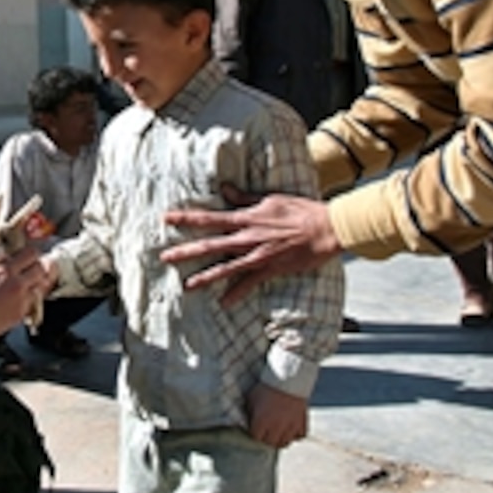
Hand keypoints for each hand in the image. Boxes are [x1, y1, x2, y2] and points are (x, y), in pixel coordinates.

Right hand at [0, 246, 51, 336]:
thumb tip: (3, 256)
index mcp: (5, 269)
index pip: (31, 253)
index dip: (30, 254)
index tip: (27, 257)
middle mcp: (17, 282)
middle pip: (40, 268)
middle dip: (35, 268)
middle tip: (28, 271)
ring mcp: (21, 299)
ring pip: (39, 286)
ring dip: (33, 285)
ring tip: (23, 287)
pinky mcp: (21, 313)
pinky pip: (31, 302)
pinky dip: (27, 300)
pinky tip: (15, 301)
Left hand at [161, 184, 340, 304]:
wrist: (327, 229)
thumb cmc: (302, 210)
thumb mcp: (270, 198)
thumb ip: (244, 197)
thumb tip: (224, 188)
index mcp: (246, 218)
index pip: (209, 218)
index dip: (186, 218)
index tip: (167, 219)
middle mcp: (247, 238)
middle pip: (210, 245)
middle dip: (186, 251)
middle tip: (165, 257)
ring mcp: (258, 255)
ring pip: (225, 268)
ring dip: (205, 277)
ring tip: (187, 287)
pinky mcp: (271, 269)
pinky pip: (250, 284)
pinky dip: (237, 294)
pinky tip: (224, 304)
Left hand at [247, 383, 306, 448]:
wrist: (288, 380)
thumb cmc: (267, 387)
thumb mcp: (252, 398)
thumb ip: (250, 411)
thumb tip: (248, 419)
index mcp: (261, 422)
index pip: (256, 437)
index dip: (255, 433)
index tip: (255, 429)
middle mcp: (276, 428)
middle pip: (270, 443)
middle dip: (266, 439)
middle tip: (266, 433)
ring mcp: (290, 427)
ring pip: (285, 443)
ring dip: (280, 440)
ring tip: (278, 434)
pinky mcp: (302, 423)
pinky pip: (299, 436)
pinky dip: (295, 435)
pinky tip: (291, 430)